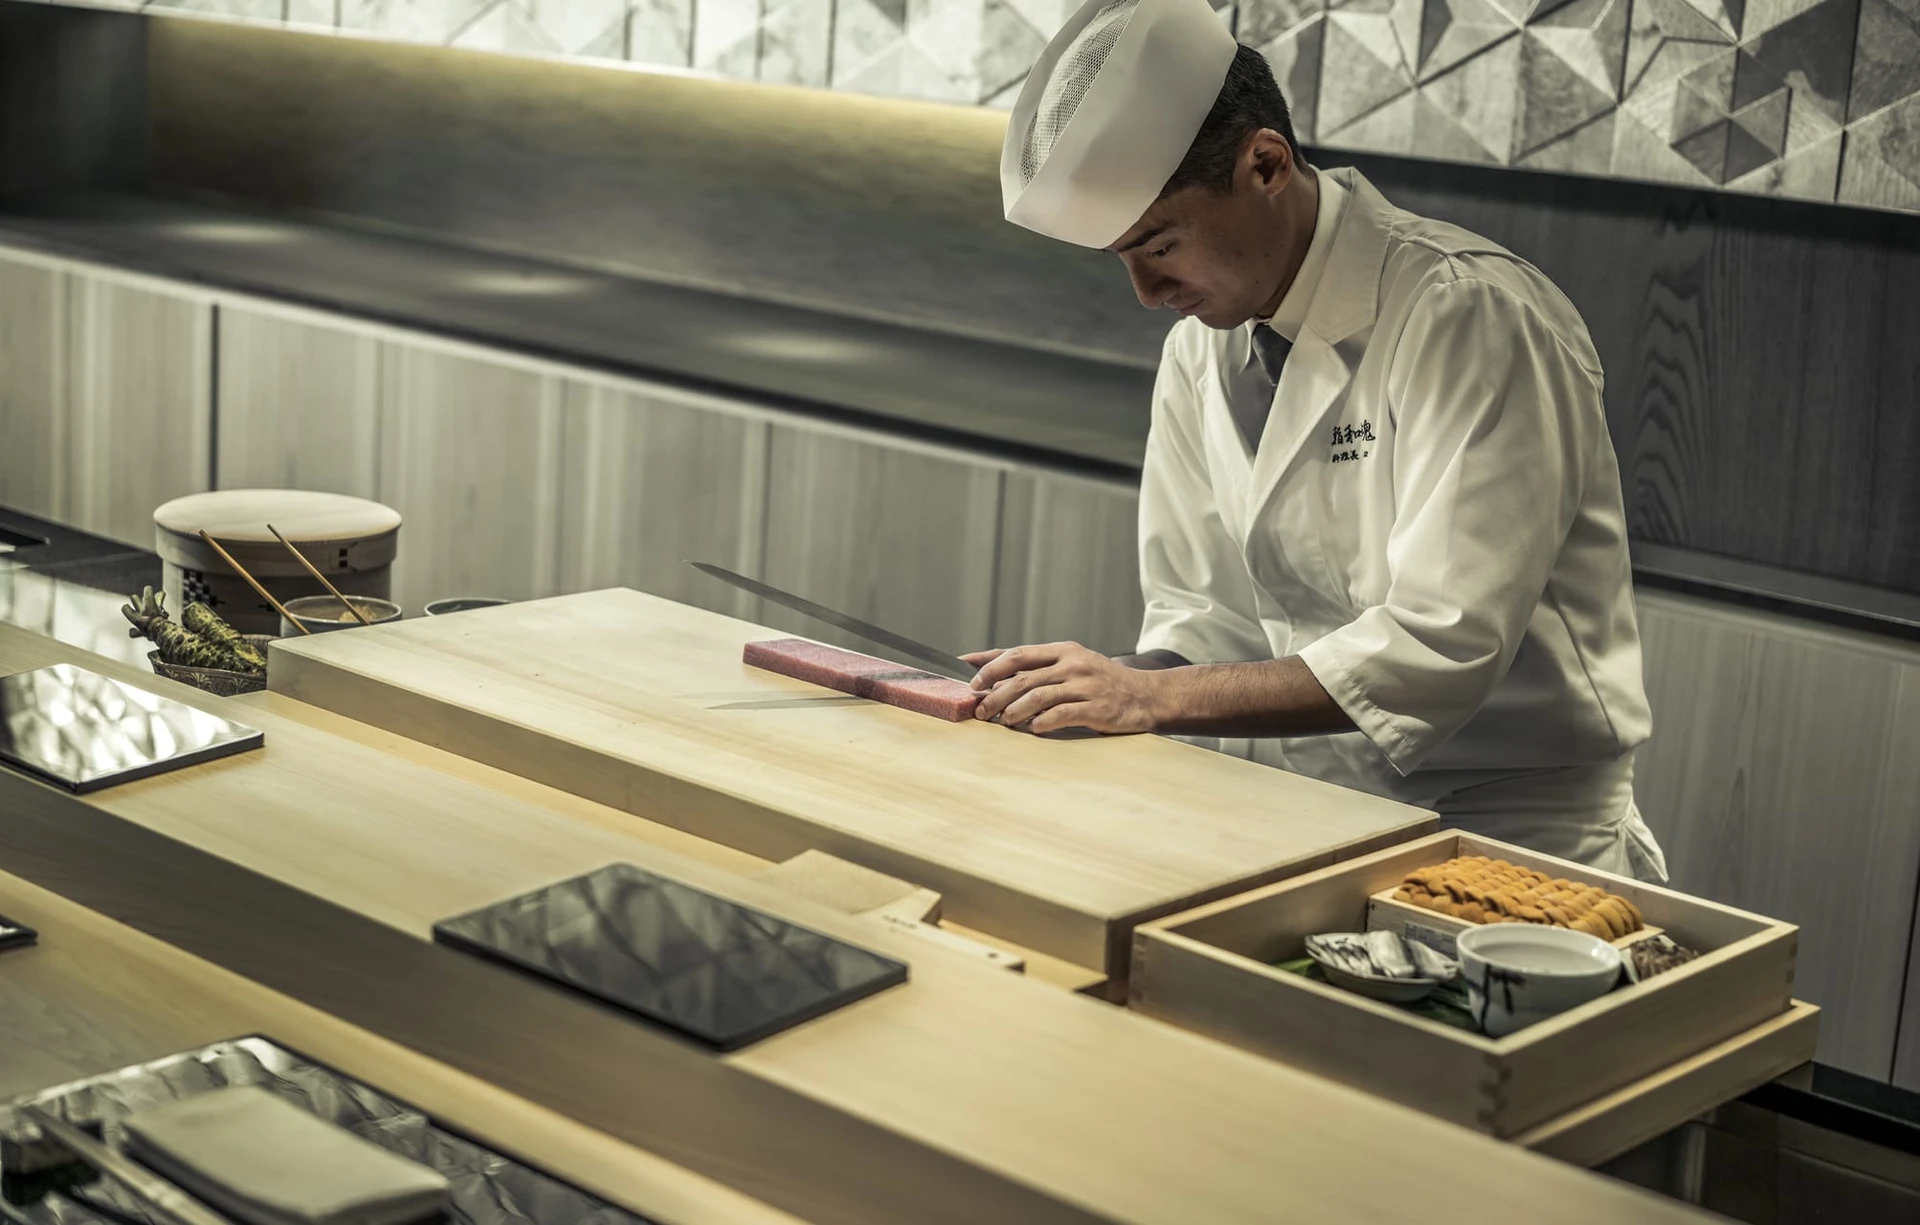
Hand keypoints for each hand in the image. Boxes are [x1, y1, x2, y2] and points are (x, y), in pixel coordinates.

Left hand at [963, 642, 1163, 734]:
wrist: (1147, 696)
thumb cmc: (1104, 683)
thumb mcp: (1074, 665)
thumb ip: (1040, 669)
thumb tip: (995, 676)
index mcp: (1063, 651)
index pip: (1017, 653)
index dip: (989, 665)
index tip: (968, 677)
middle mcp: (1072, 664)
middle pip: (1022, 677)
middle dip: (995, 694)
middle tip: (980, 710)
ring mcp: (1085, 685)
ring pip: (1037, 696)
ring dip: (1013, 711)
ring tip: (1002, 722)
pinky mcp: (1096, 707)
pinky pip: (1061, 715)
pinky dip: (1042, 722)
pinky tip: (1032, 729)